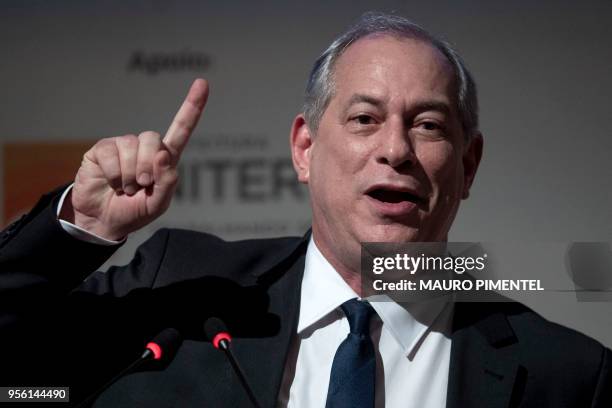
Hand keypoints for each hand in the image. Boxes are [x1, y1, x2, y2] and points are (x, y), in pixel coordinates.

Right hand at [61, 79, 208, 239]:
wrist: (103, 221)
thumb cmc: (134, 211)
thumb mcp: (158, 204)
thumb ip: (167, 183)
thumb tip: (163, 155)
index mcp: (165, 158)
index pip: (181, 129)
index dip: (192, 107)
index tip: (202, 83)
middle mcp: (145, 148)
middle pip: (153, 139)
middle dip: (148, 167)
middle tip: (142, 185)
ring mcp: (123, 146)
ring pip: (132, 146)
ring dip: (130, 174)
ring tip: (126, 188)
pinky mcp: (102, 149)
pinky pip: (111, 153)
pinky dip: (113, 174)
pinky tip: (111, 183)